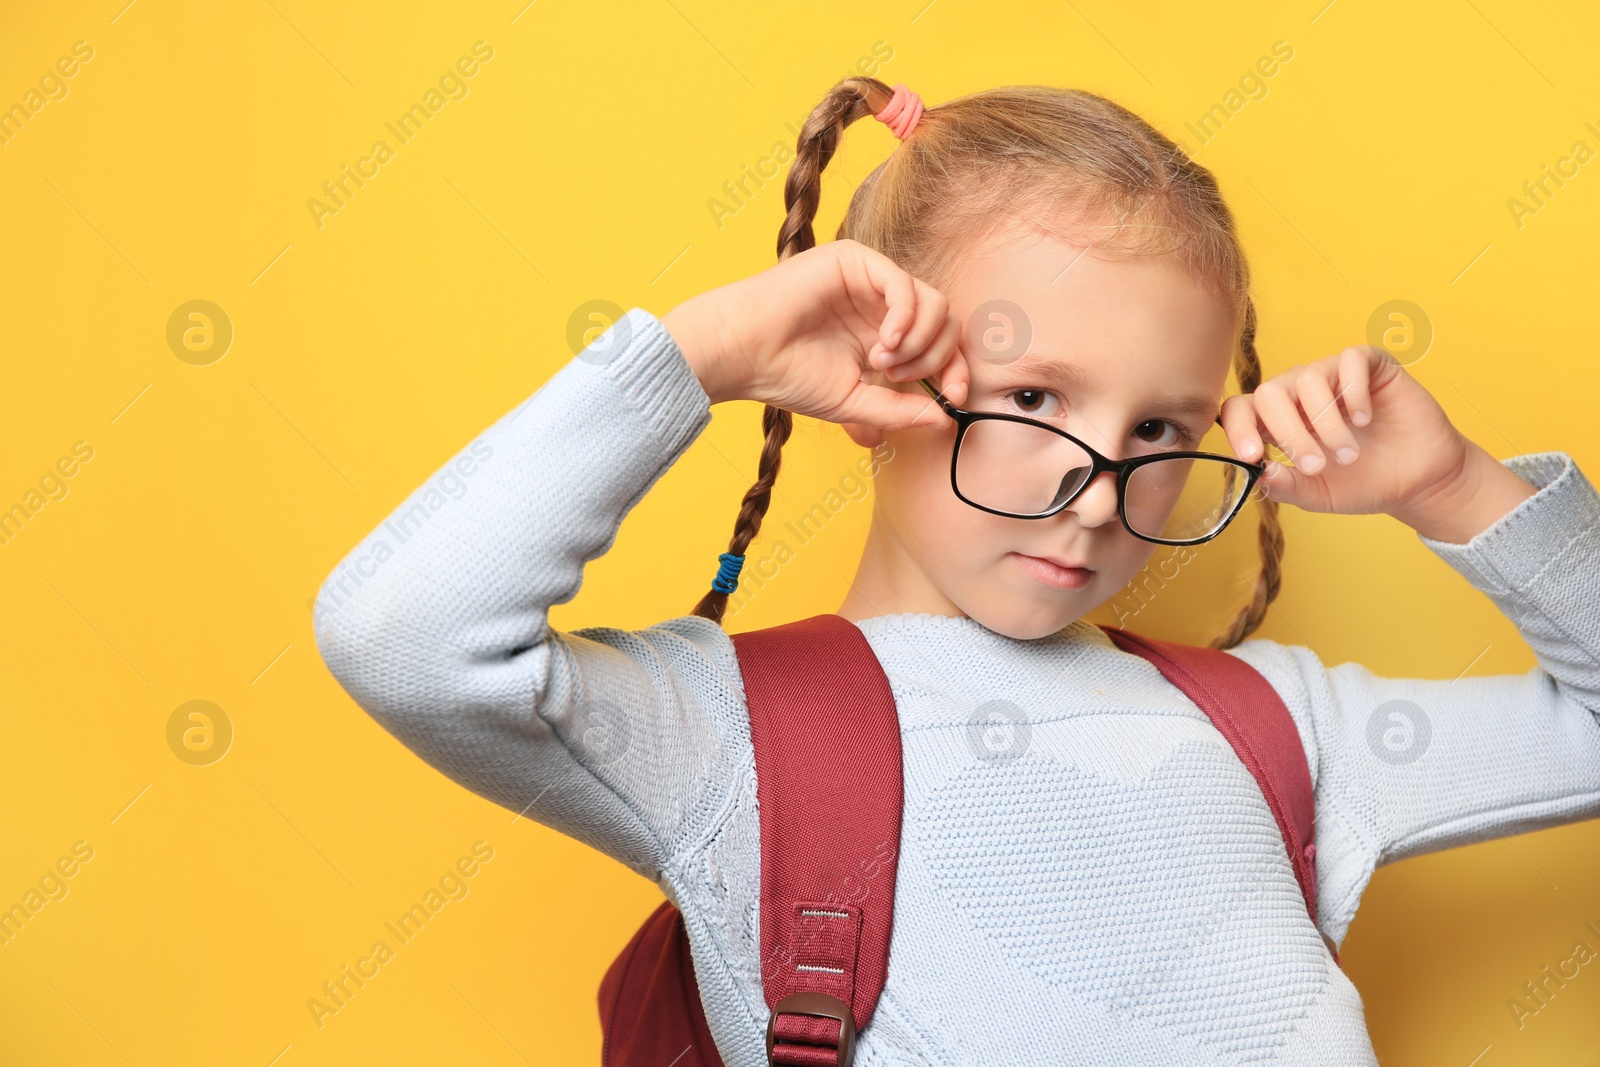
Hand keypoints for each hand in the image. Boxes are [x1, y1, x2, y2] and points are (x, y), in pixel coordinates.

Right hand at [661, 239, 968, 446]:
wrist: (744, 354)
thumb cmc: (789, 376)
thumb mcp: (856, 402)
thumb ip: (901, 410)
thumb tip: (945, 419)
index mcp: (884, 334)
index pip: (941, 344)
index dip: (956, 370)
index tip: (954, 399)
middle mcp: (882, 304)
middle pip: (946, 321)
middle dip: (937, 358)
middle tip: (898, 377)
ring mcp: (870, 280)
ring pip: (933, 302)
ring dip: (918, 341)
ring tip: (882, 363)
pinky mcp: (855, 261)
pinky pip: (904, 285)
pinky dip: (905, 318)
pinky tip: (883, 344)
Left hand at [1218, 345, 1520, 536]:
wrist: (1418, 481)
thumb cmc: (1363, 483)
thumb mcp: (1317, 494)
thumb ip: (1284, 485)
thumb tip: (1257, 473)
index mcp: (1278, 422)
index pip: (1239, 410)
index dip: (1238, 428)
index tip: (1252, 455)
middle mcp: (1299, 393)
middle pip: (1269, 393)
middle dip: (1289, 433)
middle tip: (1315, 465)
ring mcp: (1333, 376)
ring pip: (1307, 380)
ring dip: (1326, 423)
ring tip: (1349, 454)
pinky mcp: (1370, 365)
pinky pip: (1349, 360)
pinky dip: (1352, 393)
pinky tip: (1364, 419)